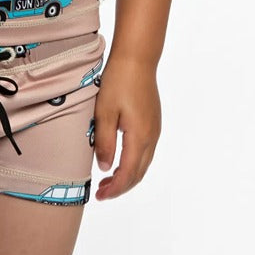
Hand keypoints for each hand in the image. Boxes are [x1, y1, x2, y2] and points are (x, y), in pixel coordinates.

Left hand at [92, 55, 160, 199]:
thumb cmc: (118, 81)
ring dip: (127, 175)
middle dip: (121, 186)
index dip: (114, 189)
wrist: (137, 58)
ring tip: (108, 179)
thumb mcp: (104, 112)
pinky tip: (120, 159)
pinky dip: (133, 162)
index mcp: (139, 137)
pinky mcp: (153, 121)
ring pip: (144, 163)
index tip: (99, 196)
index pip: (128, 174)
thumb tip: (106, 169)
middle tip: (101, 192)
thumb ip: (105, 142)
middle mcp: (151, 137)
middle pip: (139, 173)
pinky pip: (146, 151)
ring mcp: (154, 129)